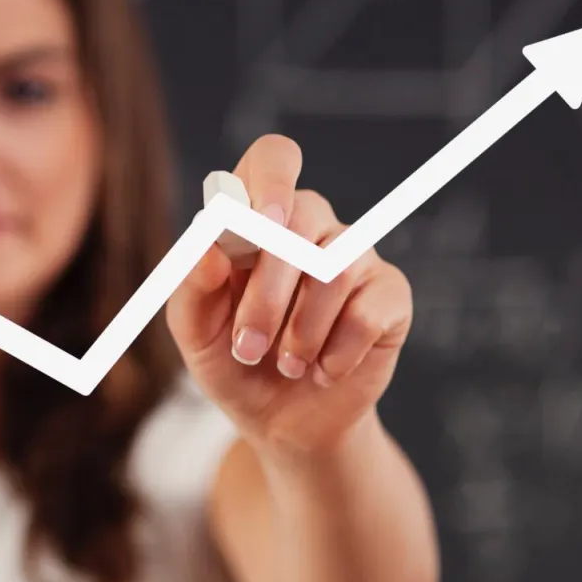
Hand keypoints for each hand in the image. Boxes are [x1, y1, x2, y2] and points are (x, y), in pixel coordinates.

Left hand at [166, 134, 413, 460]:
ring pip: (336, 268)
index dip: (271, 178)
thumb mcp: (196, 334)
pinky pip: (368, 310)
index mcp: (259, 219)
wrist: (284, 423)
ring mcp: (355, 257)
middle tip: (248, 346)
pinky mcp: (389, 295)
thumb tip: (208, 246)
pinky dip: (337, 352)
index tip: (260, 220)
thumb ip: (192, 288)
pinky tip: (323, 370)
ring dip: (301, 330)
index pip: (274, 159)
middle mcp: (311, 227)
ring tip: (286, 364)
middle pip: (302, 217)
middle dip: (269, 291)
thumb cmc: (236, 364)